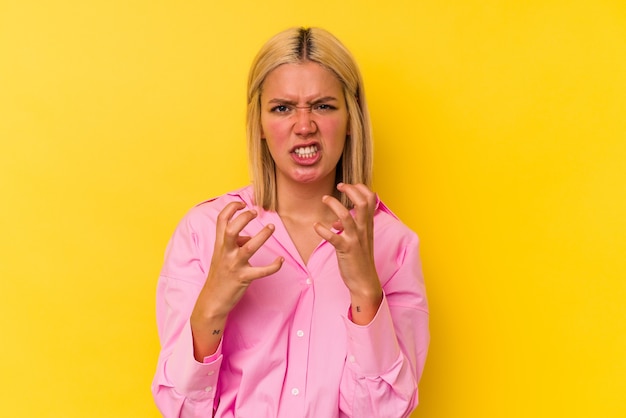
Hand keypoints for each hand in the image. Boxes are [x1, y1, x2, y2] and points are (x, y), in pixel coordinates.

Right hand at [190, 201, 282, 358]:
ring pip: (249, 247)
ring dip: (262, 236)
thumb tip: (250, 236)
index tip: (242, 204)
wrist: (212, 301)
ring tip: (271, 227)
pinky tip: (280, 260)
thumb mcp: (222, 256)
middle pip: (232, 229)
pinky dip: (273, 266)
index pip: (221, 220)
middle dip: (244, 218)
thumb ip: (235, 243)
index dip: (231, 208)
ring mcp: (234, 265)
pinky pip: (261, 271)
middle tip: (255, 212)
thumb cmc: (220, 275)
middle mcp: (225, 252)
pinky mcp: (243, 278)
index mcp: (219, 245)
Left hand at [313, 183, 382, 323]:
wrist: (365, 282)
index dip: (361, 188)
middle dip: (351, 190)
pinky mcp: (346, 250)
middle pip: (362, 203)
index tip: (349, 185)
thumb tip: (336, 221)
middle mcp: (364, 230)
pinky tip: (316, 226)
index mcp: (368, 226)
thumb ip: (349, 227)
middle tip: (339, 186)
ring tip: (324, 199)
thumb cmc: (360, 260)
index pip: (371, 200)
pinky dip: (323, 230)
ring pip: (347, 216)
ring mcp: (355, 239)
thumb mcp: (358, 240)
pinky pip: (333, 237)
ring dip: (334, 205)